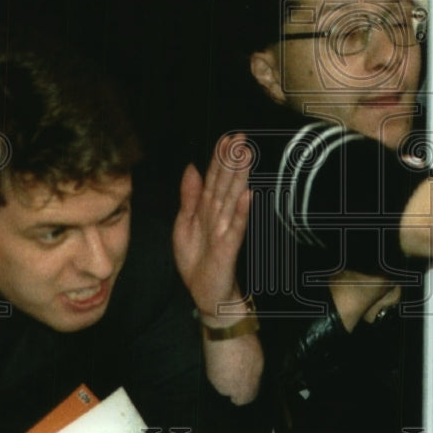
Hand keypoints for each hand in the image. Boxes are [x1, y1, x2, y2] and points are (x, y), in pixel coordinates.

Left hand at [172, 134, 251, 320]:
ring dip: (239, 177)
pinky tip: (248, 195)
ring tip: (246, 155)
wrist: (207, 295)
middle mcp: (217, 215)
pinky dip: (241, 211)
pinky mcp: (229, 247)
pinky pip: (236, 226)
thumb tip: (191, 167)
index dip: (218, 158)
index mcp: (205, 209)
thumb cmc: (198, 261)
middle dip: (232, 160)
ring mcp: (225, 230)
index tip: (226, 138)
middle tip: (240, 137)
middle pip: (224, 183)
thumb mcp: (184, 225)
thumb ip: (188, 196)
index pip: (213, 178)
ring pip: (231, 198)